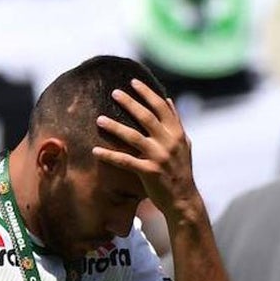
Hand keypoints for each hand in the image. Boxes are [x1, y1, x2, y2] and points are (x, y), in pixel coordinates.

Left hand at [92, 79, 199, 217]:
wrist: (183, 199)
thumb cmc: (180, 171)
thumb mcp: (184, 144)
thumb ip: (175, 122)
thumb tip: (168, 99)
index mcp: (177, 133)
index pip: (162, 107)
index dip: (147, 93)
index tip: (133, 81)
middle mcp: (169, 142)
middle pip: (146, 117)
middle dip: (130, 102)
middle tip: (113, 92)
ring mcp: (159, 157)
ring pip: (133, 137)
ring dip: (115, 127)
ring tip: (99, 120)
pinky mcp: (149, 172)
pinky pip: (125, 161)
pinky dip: (109, 156)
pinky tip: (95, 151)